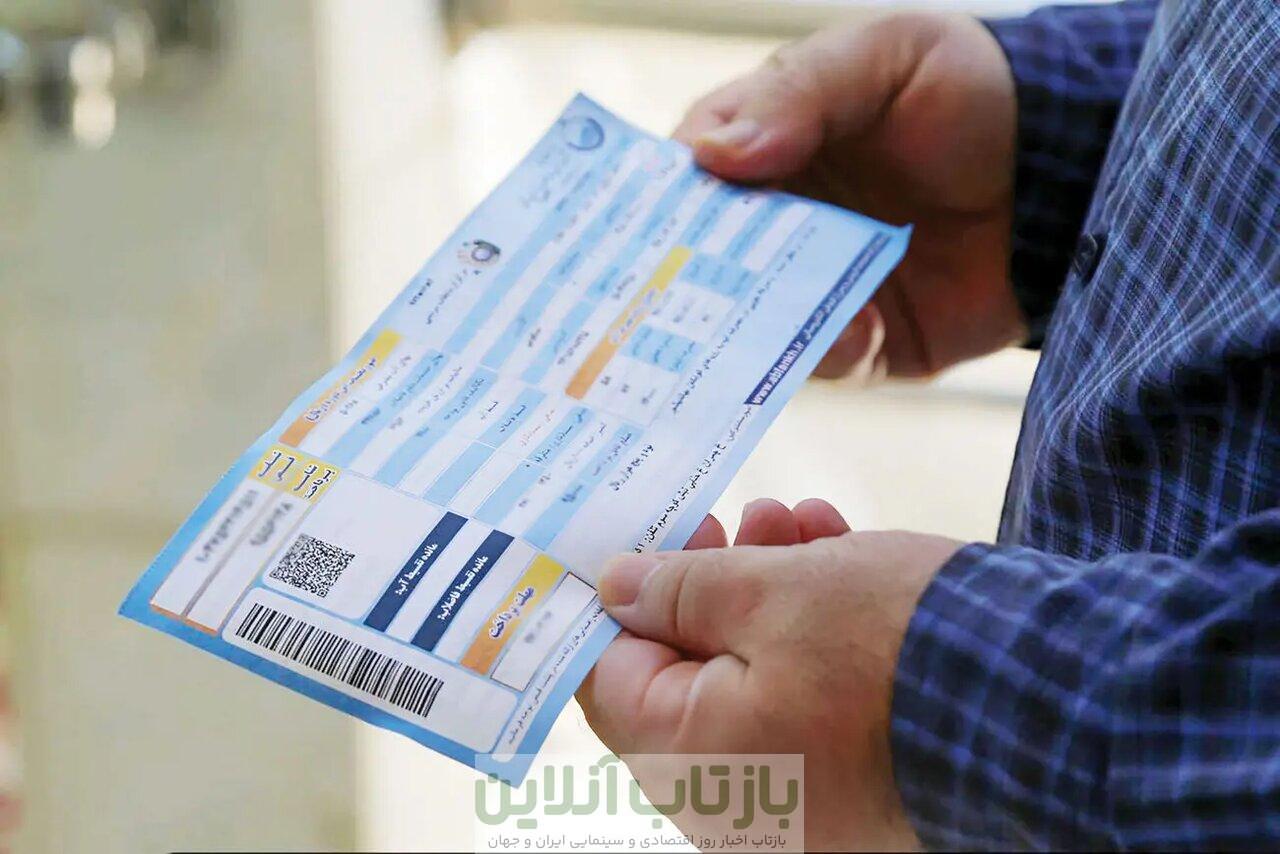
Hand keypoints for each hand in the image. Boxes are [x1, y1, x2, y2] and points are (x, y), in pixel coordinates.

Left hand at [576, 500, 962, 850]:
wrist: (1052, 705)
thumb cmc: (899, 647)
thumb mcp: (773, 591)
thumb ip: (680, 589)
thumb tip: (617, 587)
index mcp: (694, 766)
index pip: (611, 679)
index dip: (619, 600)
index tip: (642, 541)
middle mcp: (738, 804)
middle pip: (687, 677)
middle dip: (710, 583)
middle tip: (735, 520)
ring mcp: (799, 803)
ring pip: (752, 680)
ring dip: (767, 594)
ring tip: (798, 522)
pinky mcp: (855, 788)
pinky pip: (805, 706)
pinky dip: (812, 637)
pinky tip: (837, 562)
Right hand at [675, 13, 1025, 379]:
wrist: (1068, 178)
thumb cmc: (968, 95)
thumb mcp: (883, 58)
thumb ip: (800, 94)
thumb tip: (712, 156)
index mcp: (767, 142)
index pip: (691, 168)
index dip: (665, 190)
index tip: (653, 211)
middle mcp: (777, 219)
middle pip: (701, 253)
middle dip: (679, 272)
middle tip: (658, 290)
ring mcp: (812, 284)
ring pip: (747, 316)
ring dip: (742, 322)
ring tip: (750, 319)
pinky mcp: (857, 341)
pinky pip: (818, 359)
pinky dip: (821, 351)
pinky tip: (848, 329)